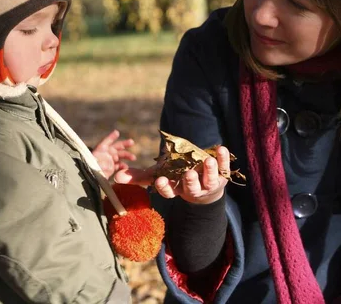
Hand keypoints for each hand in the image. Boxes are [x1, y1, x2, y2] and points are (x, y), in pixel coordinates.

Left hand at [91, 130, 135, 178]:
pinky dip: (123, 165)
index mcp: (100, 149)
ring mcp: (109, 161)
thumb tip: (108, 162)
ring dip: (127, 155)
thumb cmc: (91, 169)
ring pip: (120, 155)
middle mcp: (106, 153)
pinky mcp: (111, 168)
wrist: (91, 179)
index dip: (112, 137)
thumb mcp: (94, 162)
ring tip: (133, 158)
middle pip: (117, 146)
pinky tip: (126, 167)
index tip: (117, 133)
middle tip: (132, 142)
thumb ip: (101, 160)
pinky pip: (119, 165)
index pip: (107, 141)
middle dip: (124, 144)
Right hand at [114, 146, 230, 204]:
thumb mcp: (158, 175)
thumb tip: (115, 176)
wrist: (204, 185)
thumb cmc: (175, 177)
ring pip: (210, 180)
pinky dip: (223, 159)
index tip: (160, 180)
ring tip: (208, 161)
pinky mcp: (221, 176)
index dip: (165, 187)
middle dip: (190, 182)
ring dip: (209, 170)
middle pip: (191, 188)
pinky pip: (224, 168)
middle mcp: (193, 189)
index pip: (170, 191)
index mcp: (177, 189)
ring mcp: (209, 183)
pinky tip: (221, 148)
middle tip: (188, 174)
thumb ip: (138, 176)